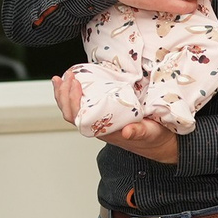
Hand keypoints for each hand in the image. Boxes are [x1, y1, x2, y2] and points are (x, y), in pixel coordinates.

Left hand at [51, 75, 180, 163]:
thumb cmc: (152, 137)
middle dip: (63, 94)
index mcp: (103, 131)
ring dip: (63, 93)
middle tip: (66, 76)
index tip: (75, 83)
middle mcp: (97, 126)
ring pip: (72, 109)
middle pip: (70, 112)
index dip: (72, 100)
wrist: (157, 141)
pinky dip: (73, 93)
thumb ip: (138, 132)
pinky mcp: (102, 112)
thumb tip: (127, 132)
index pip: (78, 117)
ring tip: (60, 79)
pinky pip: (82, 105)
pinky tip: (72, 82)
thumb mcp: (149, 133)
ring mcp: (97, 120)